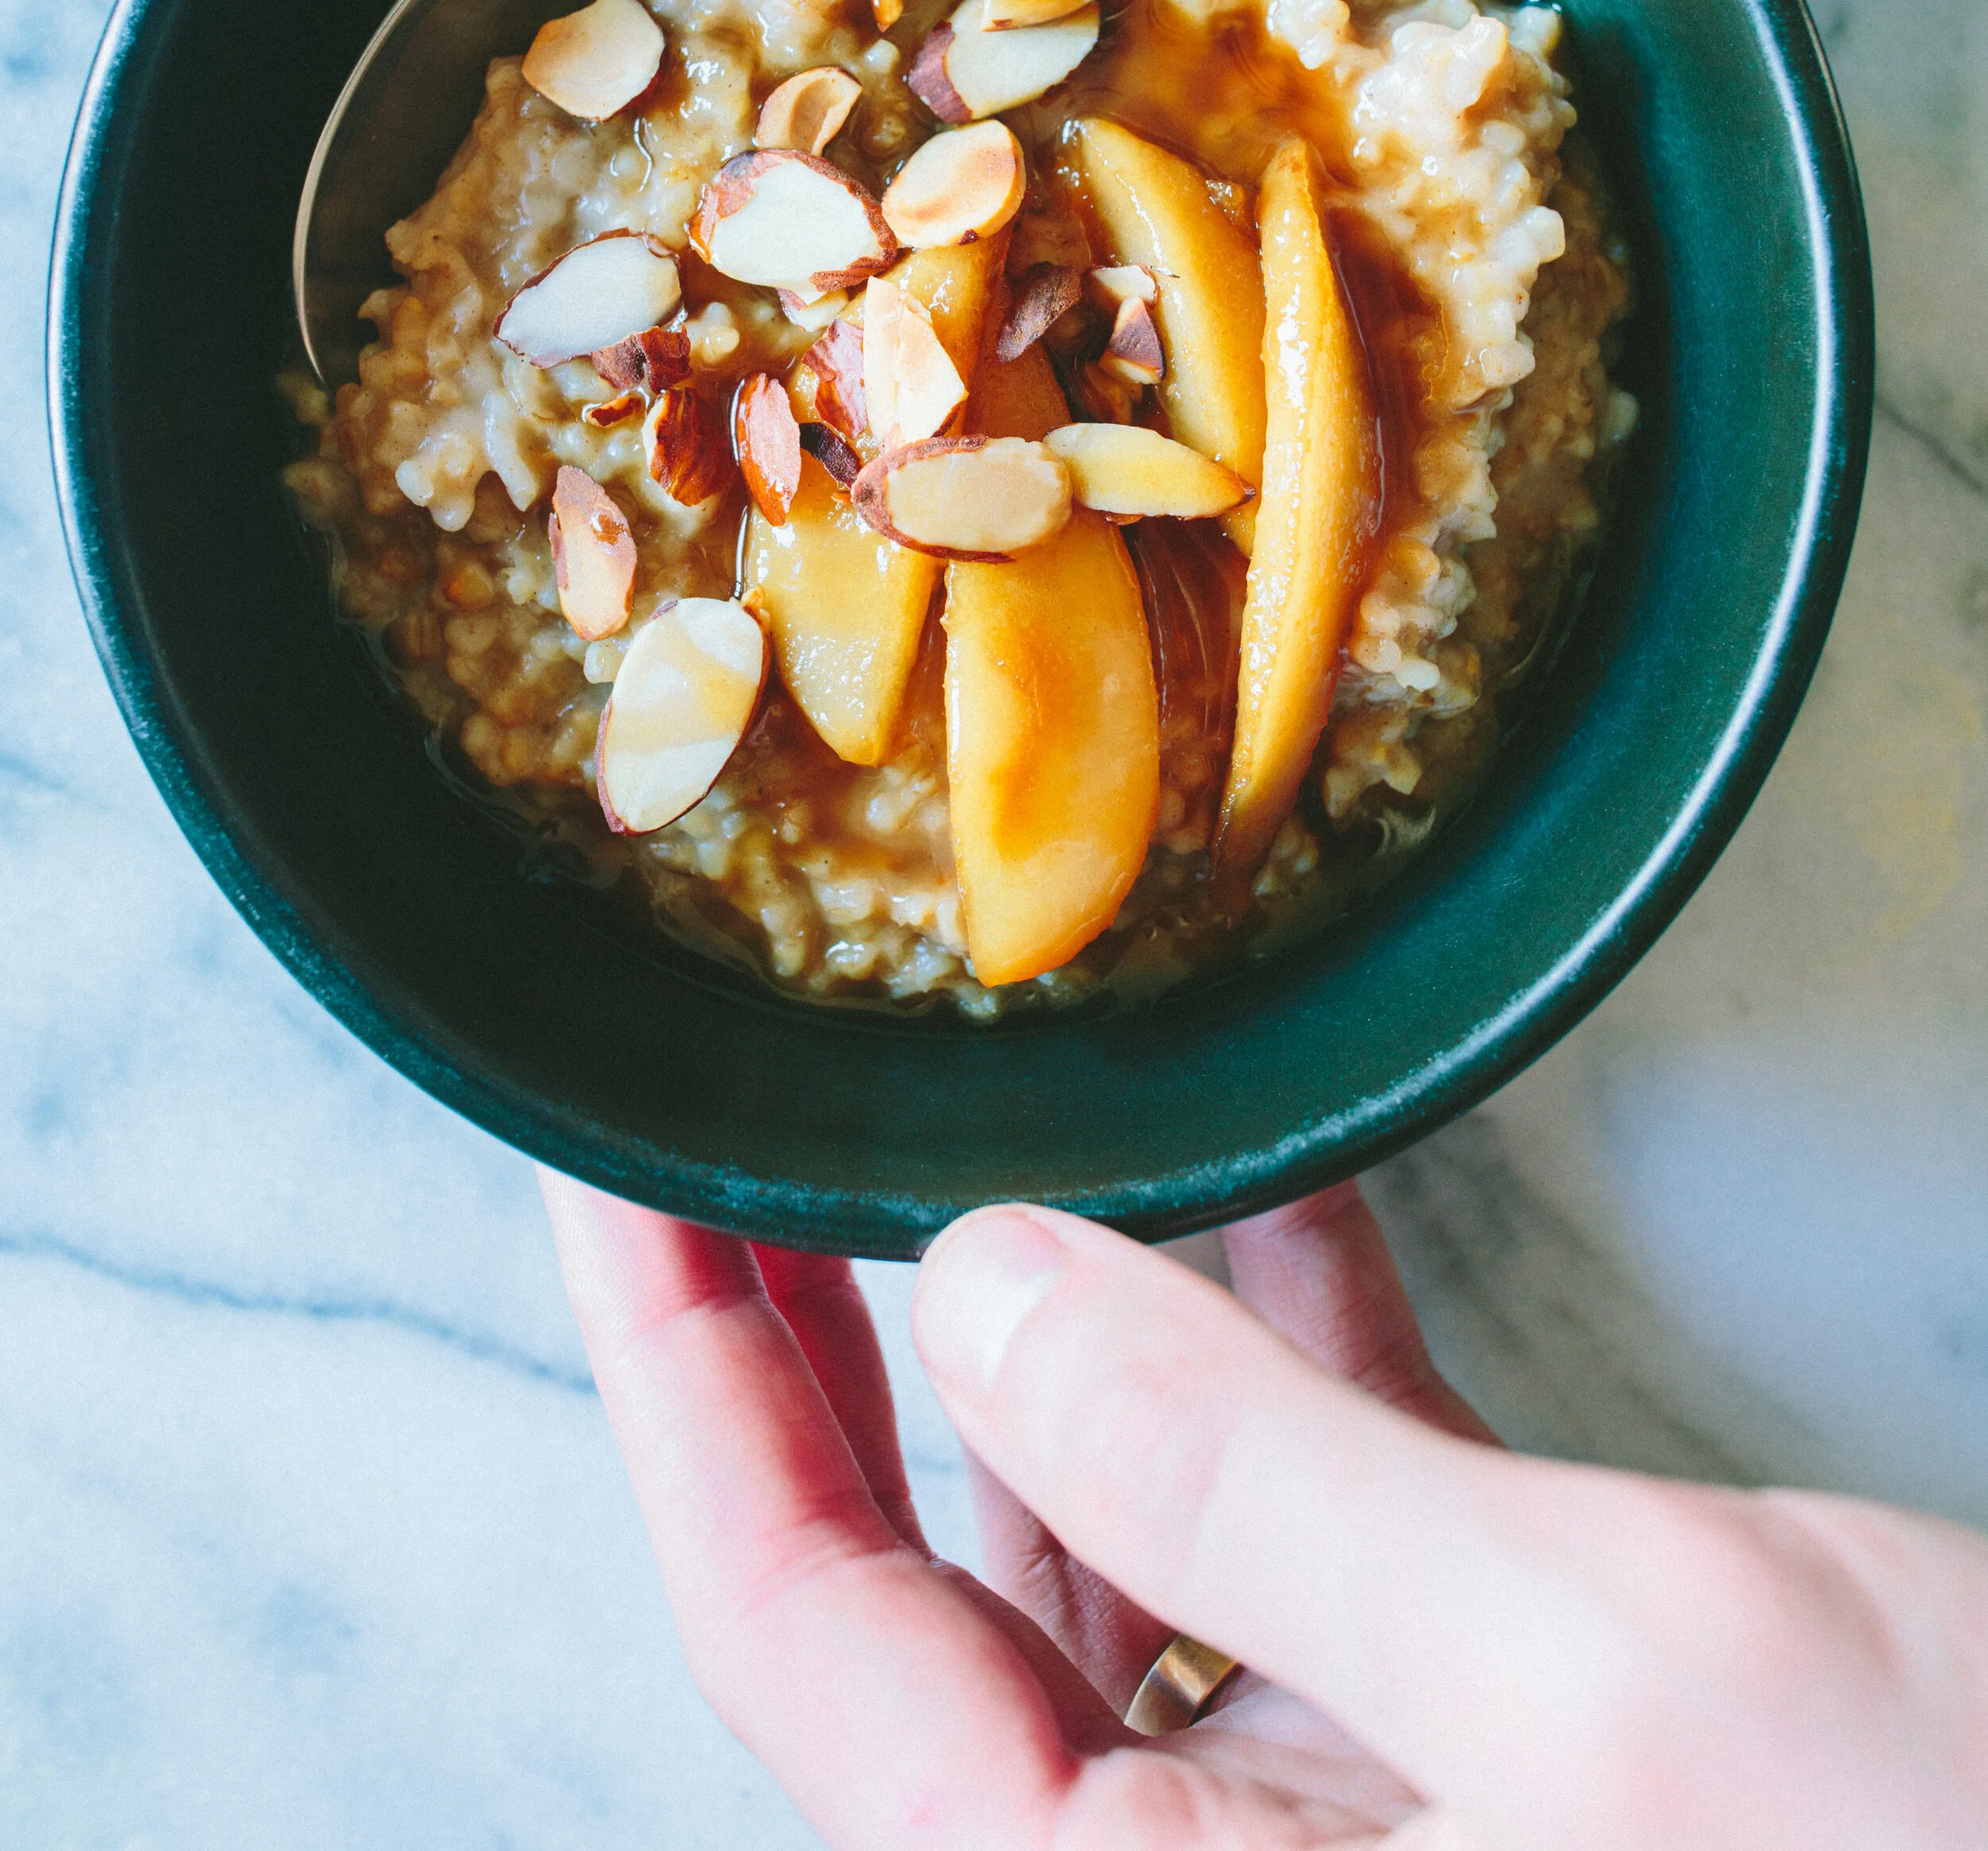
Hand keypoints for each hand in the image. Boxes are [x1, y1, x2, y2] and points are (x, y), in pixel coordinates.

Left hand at [542, 1172, 1485, 1844]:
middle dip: (808, 1328)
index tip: (606, 1156)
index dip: (681, 1362)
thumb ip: (1242, 1484)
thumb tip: (989, 1286)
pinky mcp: (1487, 1743)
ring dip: (1051, 1311)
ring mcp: (1334, 1816)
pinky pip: (1320, 1511)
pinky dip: (1285, 1331)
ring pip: (1109, 1526)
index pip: (795, 1616)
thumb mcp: (1584, 1673)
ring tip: (968, 1106)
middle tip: (727, 1112)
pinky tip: (1279, 1165)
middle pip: (911, 1573)